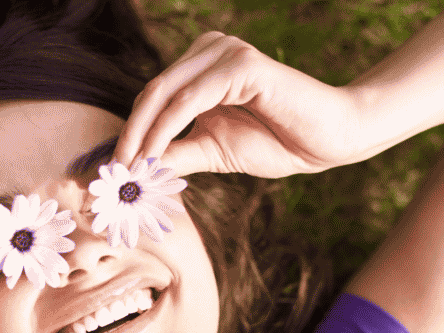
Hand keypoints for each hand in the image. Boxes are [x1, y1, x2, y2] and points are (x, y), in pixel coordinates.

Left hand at [113, 31, 365, 178]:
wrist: (330, 140)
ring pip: (164, 94)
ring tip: (131, 171)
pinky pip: (189, 101)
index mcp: (202, 65)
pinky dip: (165, 130)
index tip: (112, 169)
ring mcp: (226, 52)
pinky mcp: (241, 66)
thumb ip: (175, 153)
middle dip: (129, 135)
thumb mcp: (212, 150)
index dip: (129, 132)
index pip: (153, 95)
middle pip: (151, 92)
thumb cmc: (277, 141)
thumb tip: (134, 169)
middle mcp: (212, 49)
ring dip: (141, 136)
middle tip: (113, 173)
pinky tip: (152, 157)